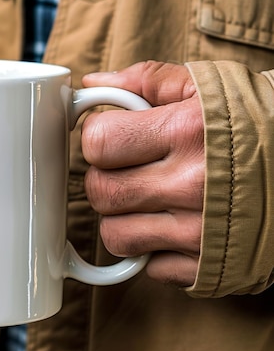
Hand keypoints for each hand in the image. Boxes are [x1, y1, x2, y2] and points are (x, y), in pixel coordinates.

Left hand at [81, 61, 203, 286]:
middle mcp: (193, 185)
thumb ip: (147, 81)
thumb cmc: (261, 124)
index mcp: (188, 132)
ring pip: (115, 236)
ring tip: (150, 200)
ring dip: (122, 218)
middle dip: (103, 178)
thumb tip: (94, 82)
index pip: (99, 143)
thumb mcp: (209, 89)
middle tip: (126, 169)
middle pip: (100, 192)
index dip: (97, 139)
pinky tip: (176, 227)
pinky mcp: (210, 269)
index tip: (111, 138)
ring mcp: (201, 233)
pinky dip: (154, 250)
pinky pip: (150, 267)